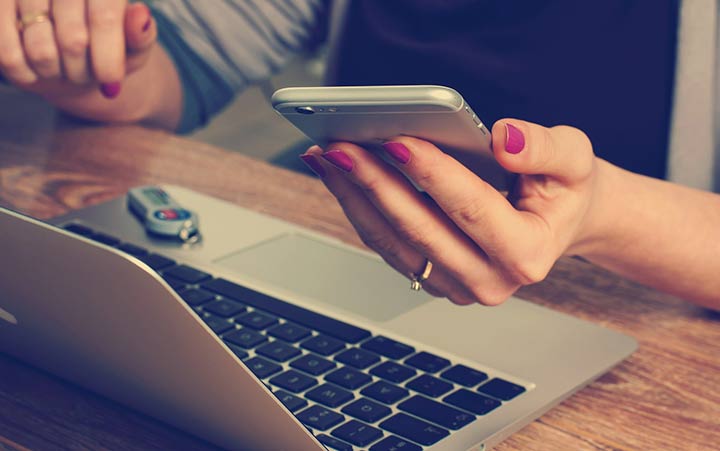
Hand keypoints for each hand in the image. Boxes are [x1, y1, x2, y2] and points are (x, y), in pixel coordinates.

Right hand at [0, 0, 155, 98]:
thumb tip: (140, 15)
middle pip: (73, 40)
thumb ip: (141, 35)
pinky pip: (7, 54)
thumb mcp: (133, 46)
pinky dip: (25, 74)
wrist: (69, 51)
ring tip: (62, 67)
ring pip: (41, 51)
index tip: (111, 84)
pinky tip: (35, 71)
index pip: (103, 17)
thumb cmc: (107, 47)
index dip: (108, 57)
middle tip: (85, 73)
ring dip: (56, 74)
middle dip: (83, 72)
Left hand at [300, 120, 598, 304]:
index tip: (397, 140)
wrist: (558, 222)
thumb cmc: (563, 190)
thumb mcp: (574, 160)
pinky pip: (386, 245)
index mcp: (528, 254)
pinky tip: (340, 175)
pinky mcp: (431, 278)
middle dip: (376, 183)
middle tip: (341, 145)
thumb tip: (503, 139)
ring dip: (355, 197)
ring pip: (393, 242)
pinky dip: (359, 207)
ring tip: (328, 156)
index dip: (432, 174)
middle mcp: (489, 281)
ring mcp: (456, 285)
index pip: (471, 210)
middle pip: (420, 230)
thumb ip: (545, 148)